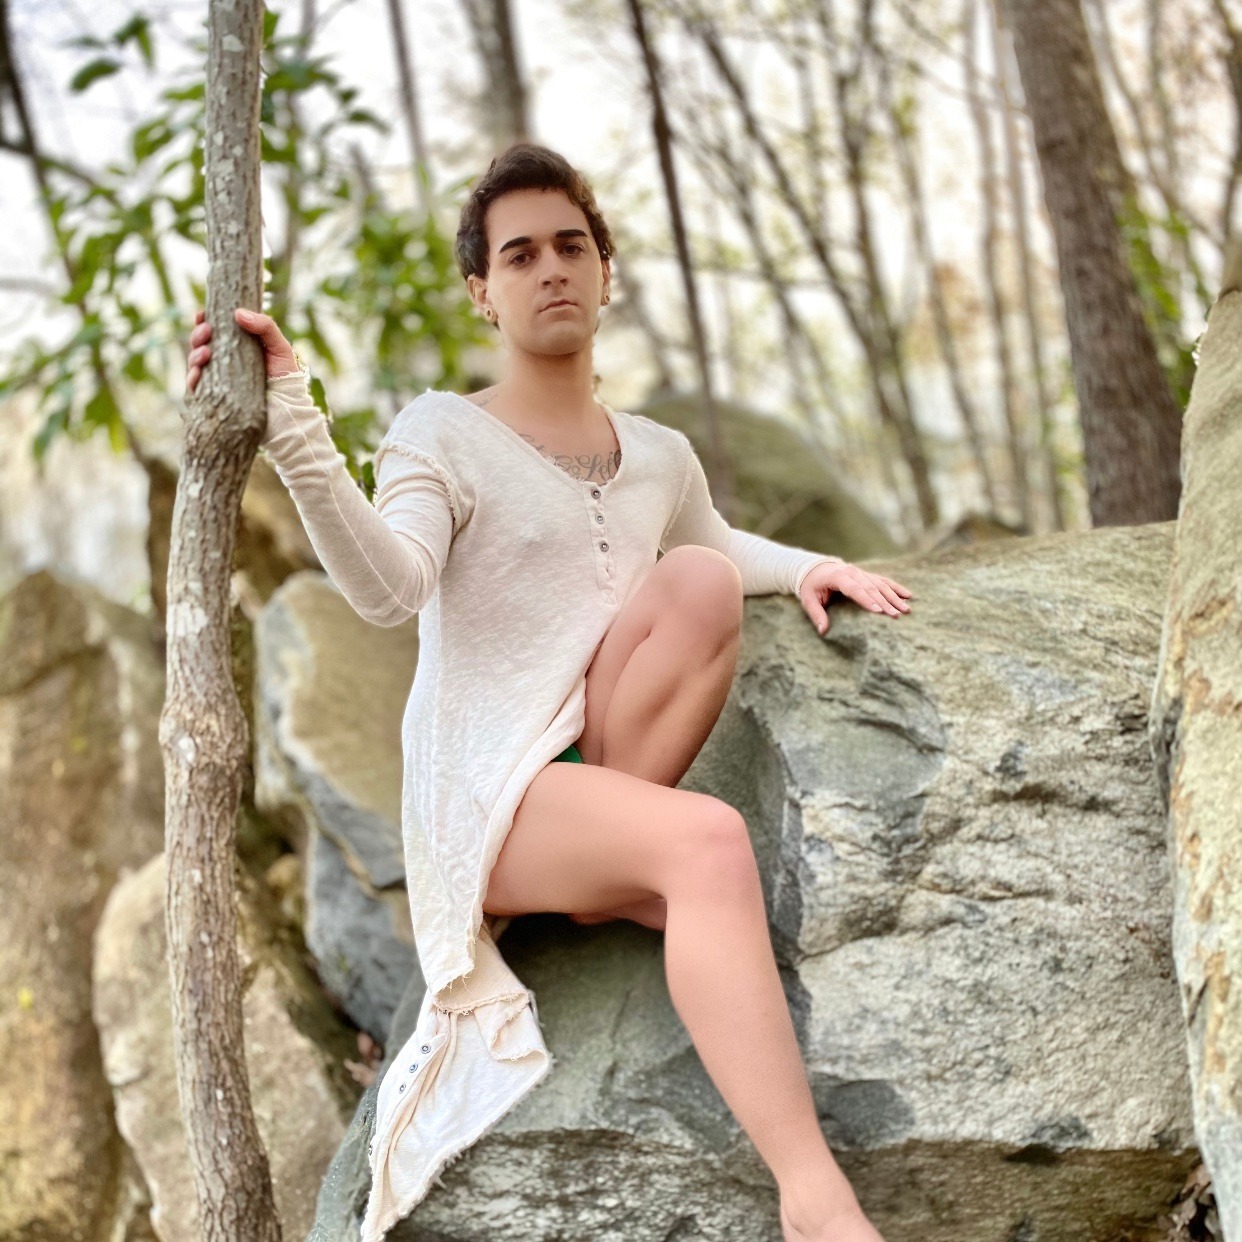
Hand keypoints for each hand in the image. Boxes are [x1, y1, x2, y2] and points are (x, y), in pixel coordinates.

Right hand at [185, 307, 300, 394]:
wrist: (288, 405)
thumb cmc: (284, 374)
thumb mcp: (279, 346)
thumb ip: (265, 326)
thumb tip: (238, 313)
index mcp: (234, 345)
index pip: (213, 330)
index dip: (203, 320)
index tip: (202, 314)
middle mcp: (222, 361)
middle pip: (199, 344)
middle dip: (198, 335)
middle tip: (206, 331)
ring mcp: (217, 378)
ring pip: (194, 363)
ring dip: (194, 355)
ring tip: (206, 352)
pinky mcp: (214, 396)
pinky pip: (195, 386)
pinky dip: (192, 378)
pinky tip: (197, 372)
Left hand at [798, 560, 910, 634]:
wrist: (816, 567)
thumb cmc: (812, 586)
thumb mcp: (808, 599)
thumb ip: (816, 614)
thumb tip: (823, 631)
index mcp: (838, 577)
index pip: (854, 589)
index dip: (866, 599)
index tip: (878, 611)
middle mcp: (852, 572)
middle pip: (871, 588)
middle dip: (885, 602)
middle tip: (897, 615)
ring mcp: (862, 573)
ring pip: (881, 584)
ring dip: (894, 597)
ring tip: (906, 609)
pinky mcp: (868, 575)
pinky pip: (884, 581)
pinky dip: (896, 588)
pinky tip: (908, 595)